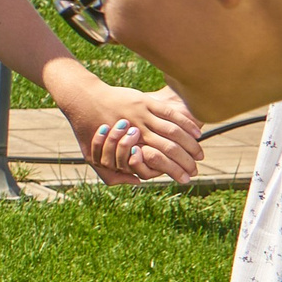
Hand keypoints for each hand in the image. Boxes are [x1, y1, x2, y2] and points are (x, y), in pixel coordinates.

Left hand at [61, 83, 203, 184]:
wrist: (83, 99)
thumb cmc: (87, 130)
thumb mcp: (92, 157)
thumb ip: (111, 172)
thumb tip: (135, 181)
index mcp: (125, 147)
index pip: (157, 163)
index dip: (174, 172)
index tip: (185, 179)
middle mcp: (136, 132)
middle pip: (169, 149)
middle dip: (186, 161)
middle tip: (196, 170)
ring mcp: (142, 116)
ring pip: (173, 132)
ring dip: (190, 144)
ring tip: (199, 155)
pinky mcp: (144, 102)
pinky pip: (170, 114)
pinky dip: (185, 124)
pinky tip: (196, 133)